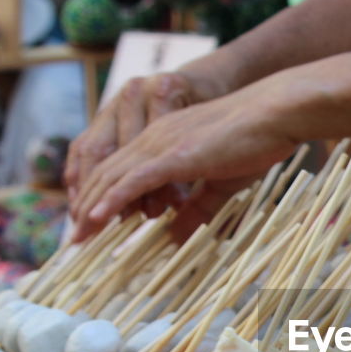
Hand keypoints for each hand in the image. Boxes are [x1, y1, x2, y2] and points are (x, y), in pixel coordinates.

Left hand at [69, 87, 299, 240]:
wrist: (275, 112)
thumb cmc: (258, 141)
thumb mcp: (221, 183)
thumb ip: (196, 207)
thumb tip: (176, 236)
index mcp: (163, 140)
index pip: (121, 170)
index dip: (100, 197)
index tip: (91, 225)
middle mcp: (154, 137)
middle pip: (107, 173)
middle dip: (86, 206)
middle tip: (75, 238)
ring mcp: (162, 143)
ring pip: (113, 177)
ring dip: (92, 208)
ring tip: (78, 236)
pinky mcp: (174, 154)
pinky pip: (133, 179)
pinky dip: (111, 200)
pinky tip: (96, 218)